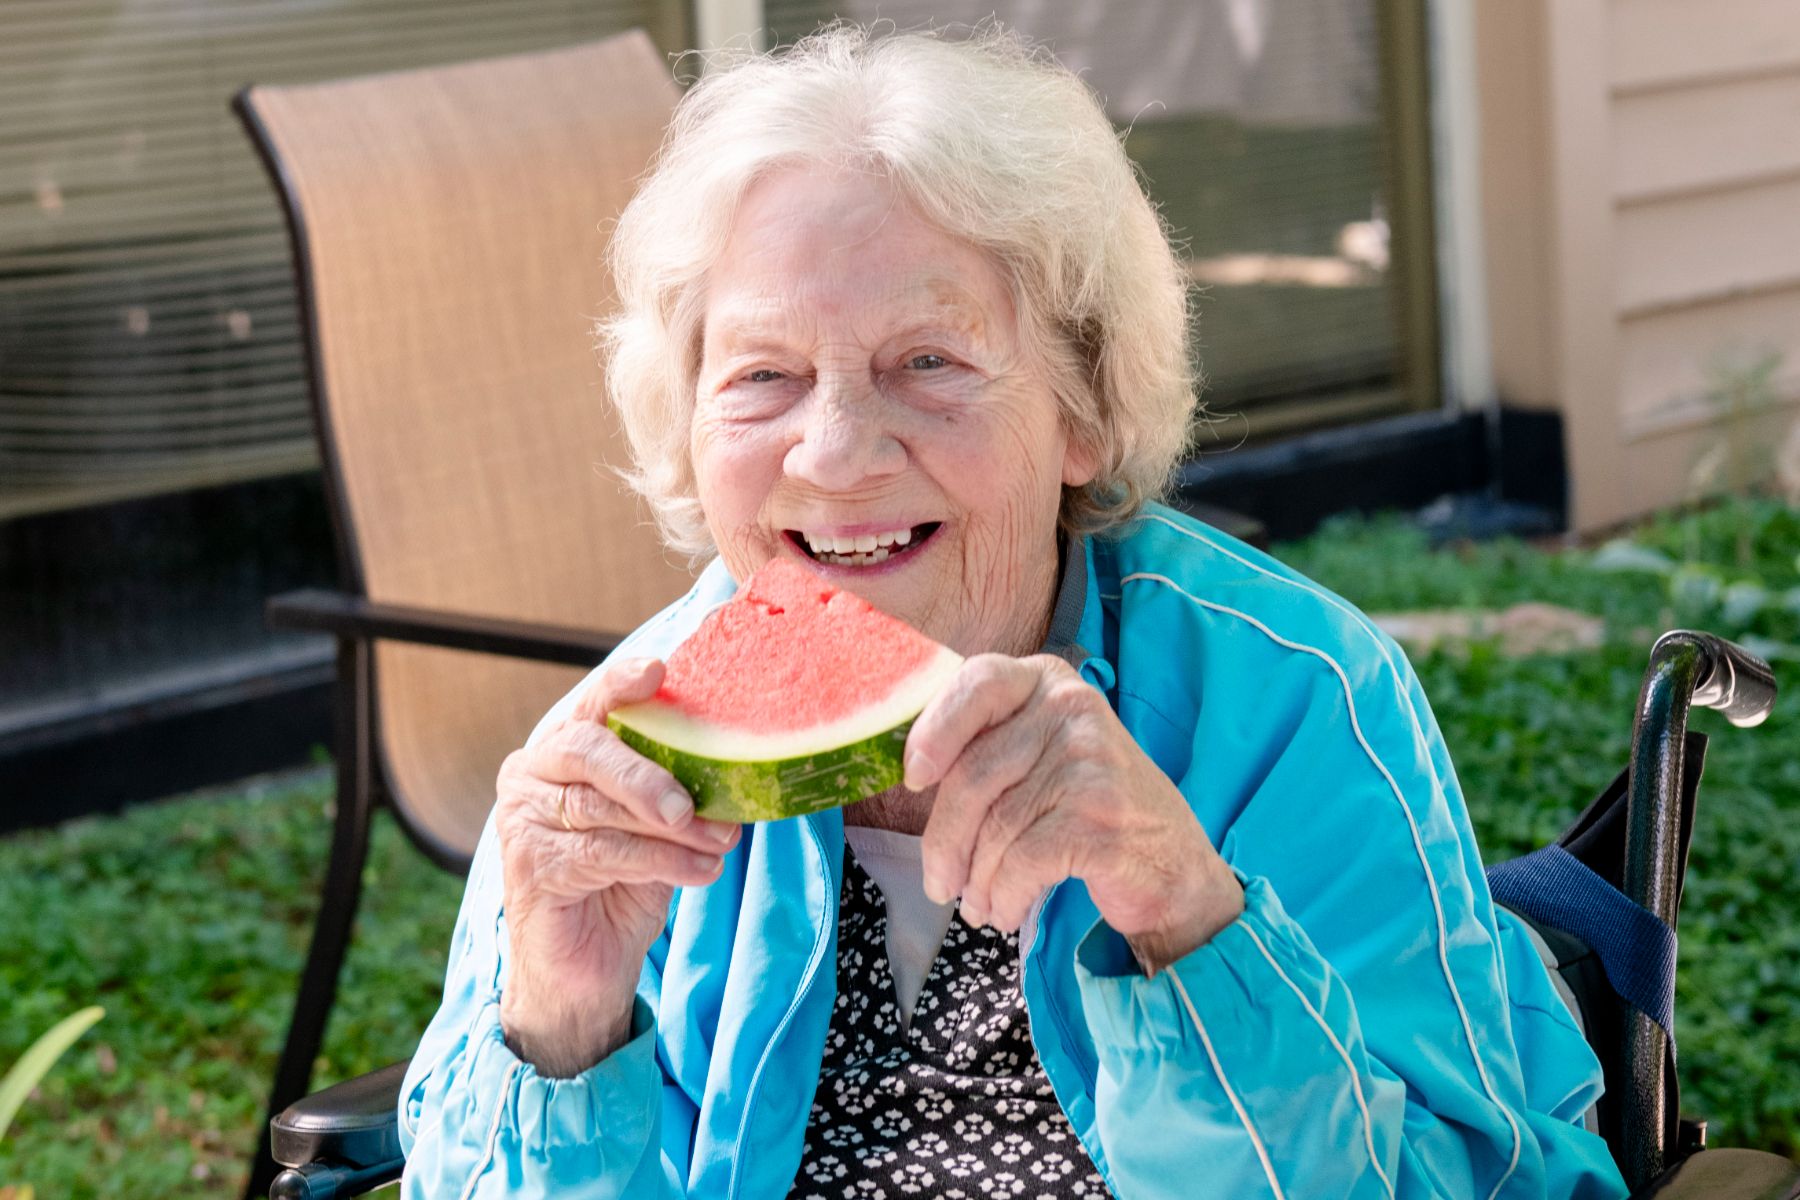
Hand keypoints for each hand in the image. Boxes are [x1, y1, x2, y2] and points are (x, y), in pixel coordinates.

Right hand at [493, 658, 740, 1074]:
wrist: (583, 970)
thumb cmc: (623, 884)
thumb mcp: (655, 826)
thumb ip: (674, 790)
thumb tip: (737, 766)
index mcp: (562, 748)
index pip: (590, 704)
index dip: (620, 684)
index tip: (658, 670)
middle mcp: (531, 774)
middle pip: (587, 750)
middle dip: (648, 773)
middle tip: (692, 804)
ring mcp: (523, 820)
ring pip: (600, 808)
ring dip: (671, 829)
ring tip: (720, 843)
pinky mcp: (530, 866)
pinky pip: (601, 852)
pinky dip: (659, 862)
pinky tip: (700, 871)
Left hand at [905, 654, 1242, 971]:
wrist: (1173, 867)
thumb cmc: (1090, 810)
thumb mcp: (1041, 754)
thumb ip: (988, 744)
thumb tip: (910, 772)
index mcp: (1049, 681)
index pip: (978, 684)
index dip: (935, 730)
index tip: (913, 778)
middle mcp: (1072, 708)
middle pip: (974, 774)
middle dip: (944, 841)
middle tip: (939, 884)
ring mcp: (1091, 761)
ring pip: (996, 826)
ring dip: (977, 880)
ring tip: (978, 906)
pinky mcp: (1102, 819)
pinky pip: (1022, 862)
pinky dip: (1005, 896)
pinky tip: (1006, 913)